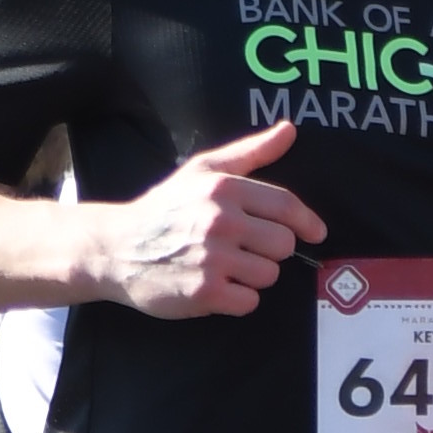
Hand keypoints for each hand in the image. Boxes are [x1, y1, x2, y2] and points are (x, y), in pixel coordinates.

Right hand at [98, 123, 320, 321]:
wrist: (116, 247)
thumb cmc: (165, 208)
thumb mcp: (202, 170)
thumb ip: (250, 152)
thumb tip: (289, 130)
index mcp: (223, 189)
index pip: (286, 206)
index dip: (307, 222)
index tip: (316, 233)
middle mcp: (220, 221)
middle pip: (283, 244)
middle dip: (270, 250)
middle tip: (244, 247)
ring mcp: (212, 259)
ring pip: (268, 275)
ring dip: (253, 275)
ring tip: (225, 266)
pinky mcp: (204, 293)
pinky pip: (249, 302)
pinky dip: (238, 300)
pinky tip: (216, 286)